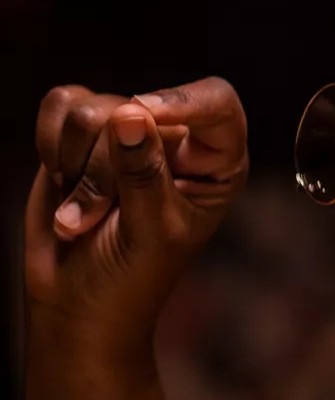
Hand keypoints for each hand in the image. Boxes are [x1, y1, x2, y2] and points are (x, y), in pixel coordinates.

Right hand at [25, 78, 248, 346]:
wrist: (78, 298)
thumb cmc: (131, 275)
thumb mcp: (151, 231)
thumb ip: (145, 174)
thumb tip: (130, 113)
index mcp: (217, 160)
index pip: (218, 103)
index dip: (184, 101)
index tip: (142, 113)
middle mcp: (178, 137)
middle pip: (133, 110)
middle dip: (103, 171)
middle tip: (95, 219)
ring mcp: (129, 130)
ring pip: (89, 110)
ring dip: (75, 168)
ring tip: (83, 211)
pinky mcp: (83, 132)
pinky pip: (59, 104)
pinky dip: (50, 146)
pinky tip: (64, 181)